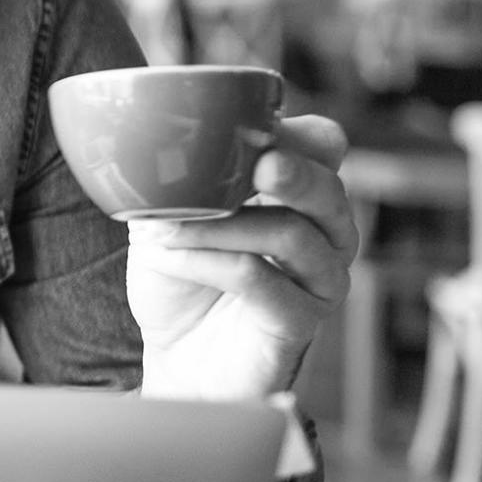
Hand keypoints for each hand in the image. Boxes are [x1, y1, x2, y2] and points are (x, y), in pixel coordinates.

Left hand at [128, 114, 357, 401]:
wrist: (176, 357)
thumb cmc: (181, 279)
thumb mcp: (170, 215)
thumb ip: (175, 176)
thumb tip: (153, 133)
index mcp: (300, 194)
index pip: (323, 146)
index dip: (296, 132)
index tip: (252, 124)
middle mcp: (325, 233)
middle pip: (329, 190)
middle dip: (294, 172)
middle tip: (260, 165)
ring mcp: (319, 279)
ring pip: (292, 234)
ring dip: (221, 225)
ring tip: (164, 229)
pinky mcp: (301, 322)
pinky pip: (263, 281)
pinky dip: (210, 263)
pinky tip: (169, 259)